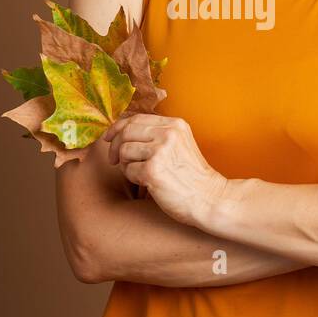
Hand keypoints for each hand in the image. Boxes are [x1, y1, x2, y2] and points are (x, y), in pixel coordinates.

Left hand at [102, 113, 226, 227]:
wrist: (209, 198)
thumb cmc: (191, 176)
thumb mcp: (179, 145)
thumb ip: (157, 135)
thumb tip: (121, 131)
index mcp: (175, 124)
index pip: (135, 118)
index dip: (117, 128)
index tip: (108, 138)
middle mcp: (168, 134)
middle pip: (126, 132)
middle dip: (114, 147)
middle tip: (115, 160)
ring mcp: (160, 151)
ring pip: (124, 151)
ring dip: (126, 164)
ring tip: (140, 173)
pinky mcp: (153, 171)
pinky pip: (128, 170)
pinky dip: (133, 178)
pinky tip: (147, 183)